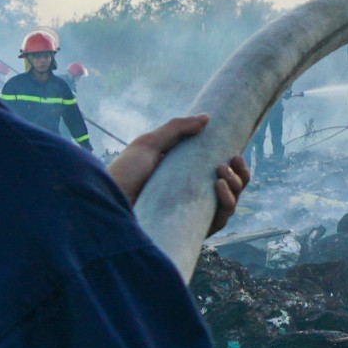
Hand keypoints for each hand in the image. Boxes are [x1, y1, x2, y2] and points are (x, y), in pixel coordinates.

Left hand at [109, 114, 252, 235]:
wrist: (107, 203)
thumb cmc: (123, 174)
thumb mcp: (149, 144)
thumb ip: (177, 128)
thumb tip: (207, 117)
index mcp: (185, 178)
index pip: (220, 174)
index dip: (235, 166)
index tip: (235, 154)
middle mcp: (192, 198)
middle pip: (231, 190)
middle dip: (240, 175)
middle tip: (230, 162)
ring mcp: (192, 216)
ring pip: (230, 205)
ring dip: (235, 186)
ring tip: (221, 172)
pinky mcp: (192, 230)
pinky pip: (220, 220)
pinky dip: (227, 202)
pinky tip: (218, 186)